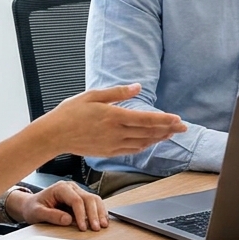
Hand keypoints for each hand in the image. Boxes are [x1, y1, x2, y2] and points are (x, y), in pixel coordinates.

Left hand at [13, 181, 108, 230]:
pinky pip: (94, 203)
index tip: (83, 227)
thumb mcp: (37, 213)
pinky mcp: (81, 198)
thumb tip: (68, 220)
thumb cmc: (33, 207)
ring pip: (94, 199)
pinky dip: (99, 211)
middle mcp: (71, 187)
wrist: (31, 205)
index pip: (76, 200)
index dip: (81, 214)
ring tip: (103, 225)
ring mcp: (77, 192)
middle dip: (94, 214)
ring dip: (100, 212)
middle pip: (88, 198)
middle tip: (96, 228)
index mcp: (60, 188)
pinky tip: (103, 220)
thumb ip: (51, 215)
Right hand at [44, 84, 186, 156]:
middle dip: (168, 130)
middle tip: (184, 128)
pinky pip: (132, 150)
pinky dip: (145, 146)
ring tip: (171, 134)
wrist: (54, 135)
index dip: (164, 120)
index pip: (146, 119)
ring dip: (159, 138)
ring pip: (143, 143)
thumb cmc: (70, 112)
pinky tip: (151, 142)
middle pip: (149, 132)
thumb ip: (117, 92)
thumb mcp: (93, 95)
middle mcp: (116, 132)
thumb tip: (137, 87)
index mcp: (114, 116)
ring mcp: (113, 144)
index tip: (178, 119)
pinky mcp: (109, 152)